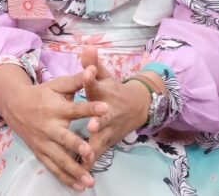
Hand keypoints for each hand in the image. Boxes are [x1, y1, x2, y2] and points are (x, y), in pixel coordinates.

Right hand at [0, 65, 106, 192]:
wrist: (14, 105)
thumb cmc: (42, 94)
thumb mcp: (57, 85)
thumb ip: (76, 80)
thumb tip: (92, 69)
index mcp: (56, 108)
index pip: (75, 108)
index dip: (90, 108)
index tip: (106, 108)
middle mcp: (49, 126)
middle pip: (63, 138)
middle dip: (76, 145)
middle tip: (90, 151)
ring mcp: (44, 142)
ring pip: (59, 158)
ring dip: (74, 170)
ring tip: (90, 181)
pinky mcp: (40, 152)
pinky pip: (53, 168)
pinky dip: (65, 178)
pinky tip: (79, 187)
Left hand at [80, 46, 151, 163]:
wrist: (138, 107)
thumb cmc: (114, 90)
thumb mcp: (104, 75)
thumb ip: (93, 63)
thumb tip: (87, 47)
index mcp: (105, 93)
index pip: (97, 83)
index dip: (92, 77)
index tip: (88, 72)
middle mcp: (108, 113)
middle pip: (103, 117)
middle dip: (97, 121)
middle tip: (91, 125)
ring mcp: (109, 130)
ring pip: (100, 140)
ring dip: (93, 147)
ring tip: (84, 155)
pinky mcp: (107, 143)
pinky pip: (98, 154)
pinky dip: (91, 161)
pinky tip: (80, 171)